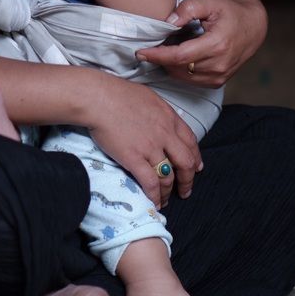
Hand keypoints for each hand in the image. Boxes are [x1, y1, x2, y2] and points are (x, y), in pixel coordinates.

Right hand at [87, 76, 201, 207]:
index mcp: (169, 117)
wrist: (98, 98)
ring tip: (165, 199)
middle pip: (186, 162)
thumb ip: (159, 112)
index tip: (196, 168)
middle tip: (185, 190)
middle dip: (188, 180)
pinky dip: (155, 196)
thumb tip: (159, 120)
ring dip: (169, 191)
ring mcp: (150, 148)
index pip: (190, 141)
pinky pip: (151, 183)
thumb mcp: (148, 97)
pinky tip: (155, 202)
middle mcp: (165, 134)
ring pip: (168, 177)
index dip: (195, 157)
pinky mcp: (134, 159)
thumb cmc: (117, 93)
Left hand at [135, 0, 267, 88]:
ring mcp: (219, 76)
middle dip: (160, 59)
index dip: (158, 55)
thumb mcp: (209, 2)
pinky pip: (190, 80)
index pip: (180, 56)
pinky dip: (179, 70)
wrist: (251, 27)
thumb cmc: (229, 12)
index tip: (141, 52)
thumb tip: (168, 22)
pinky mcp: (217, 82)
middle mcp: (219, 65)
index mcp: (217, 45)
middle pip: (178, 67)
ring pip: (182, 76)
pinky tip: (177, 57)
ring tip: (164, 49)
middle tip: (149, 47)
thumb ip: (188, 8)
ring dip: (169, 65)